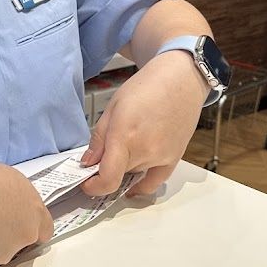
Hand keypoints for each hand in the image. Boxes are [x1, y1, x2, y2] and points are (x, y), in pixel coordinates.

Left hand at [80, 51, 207, 197]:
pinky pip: (155, 182)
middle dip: (105, 169)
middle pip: (117, 174)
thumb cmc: (147, 87)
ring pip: (133, 175)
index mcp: (124, 136)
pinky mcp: (174, 159)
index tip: (86, 182)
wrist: (181, 80)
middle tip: (101, 154)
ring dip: (123, 168)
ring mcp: (161, 157)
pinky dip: (141, 186)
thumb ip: (98, 139)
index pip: (107, 178)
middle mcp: (144, 151)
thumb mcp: (112, 107)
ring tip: (126, 145)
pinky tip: (132, 187)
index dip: (93, 186)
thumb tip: (88, 162)